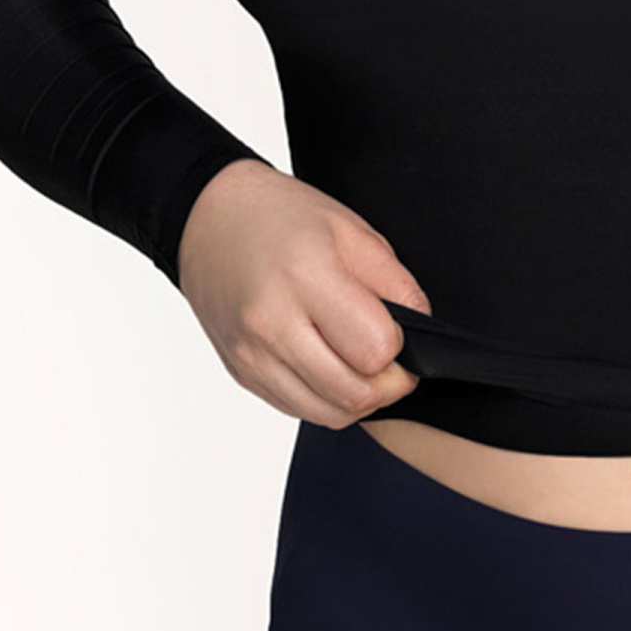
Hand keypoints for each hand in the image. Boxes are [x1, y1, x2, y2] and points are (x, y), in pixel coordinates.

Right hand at [175, 157, 428, 426]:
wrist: (210, 220)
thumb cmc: (280, 216)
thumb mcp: (352, 230)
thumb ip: (396, 284)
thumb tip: (420, 331)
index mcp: (305, 278)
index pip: (374, 349)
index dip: (401, 347)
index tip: (399, 330)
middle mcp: (271, 324)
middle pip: (353, 394)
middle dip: (389, 385)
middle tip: (394, 360)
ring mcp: (252, 355)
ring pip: (327, 413)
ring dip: (359, 399)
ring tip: (363, 364)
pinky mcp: (242, 372)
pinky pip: (298, 409)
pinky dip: (325, 398)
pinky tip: (330, 365)